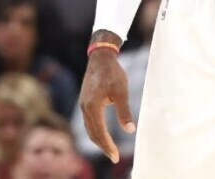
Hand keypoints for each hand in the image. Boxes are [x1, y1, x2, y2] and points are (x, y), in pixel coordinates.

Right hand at [78, 40, 132, 163]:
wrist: (100, 57)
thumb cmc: (113, 73)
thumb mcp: (121, 92)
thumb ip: (124, 112)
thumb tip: (130, 130)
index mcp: (92, 107)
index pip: (99, 133)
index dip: (108, 146)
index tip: (116, 157)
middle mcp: (85, 107)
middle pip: (92, 133)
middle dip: (103, 146)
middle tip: (114, 157)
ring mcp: (83, 104)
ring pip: (89, 128)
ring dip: (99, 140)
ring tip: (109, 148)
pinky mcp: (85, 101)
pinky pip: (88, 121)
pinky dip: (95, 131)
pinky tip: (103, 133)